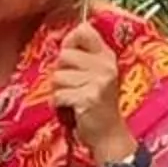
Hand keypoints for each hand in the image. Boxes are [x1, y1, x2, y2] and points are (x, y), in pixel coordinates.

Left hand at [51, 20, 129, 166]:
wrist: (109, 136)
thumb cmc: (98, 107)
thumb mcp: (97, 77)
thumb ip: (84, 59)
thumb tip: (62, 46)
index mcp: (107, 57)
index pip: (84, 30)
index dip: (70, 40)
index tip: (69, 57)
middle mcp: (105, 66)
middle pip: (64, 54)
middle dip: (61, 72)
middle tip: (72, 87)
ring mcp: (98, 82)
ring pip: (58, 76)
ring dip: (59, 91)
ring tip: (73, 100)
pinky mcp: (88, 97)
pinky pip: (59, 95)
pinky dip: (59, 105)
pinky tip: (71, 110)